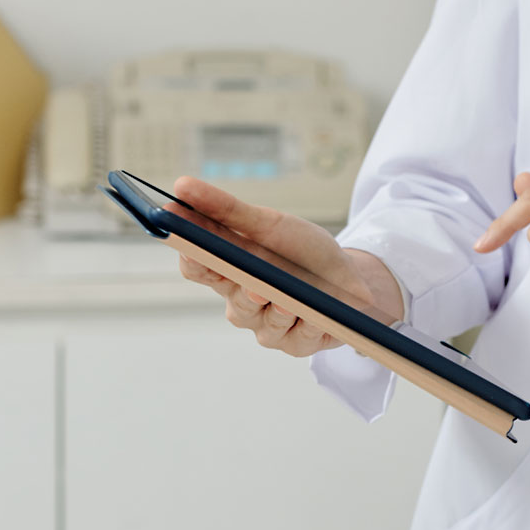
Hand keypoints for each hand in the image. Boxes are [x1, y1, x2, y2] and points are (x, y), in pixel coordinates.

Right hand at [172, 176, 402, 357]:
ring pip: (264, 322)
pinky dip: (310, 324)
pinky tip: (319, 316)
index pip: (198, 268)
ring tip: (289, 300)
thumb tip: (181, 185)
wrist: (349, 278)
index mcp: (229, 271)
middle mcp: (242, 303)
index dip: (191, 258)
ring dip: (278, 311)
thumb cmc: (302, 251)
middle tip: (250, 282)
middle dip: (243, 289)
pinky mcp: (296, 344)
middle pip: (233, 298)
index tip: (188, 243)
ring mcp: (268, 326)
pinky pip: (298, 337)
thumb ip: (226, 209)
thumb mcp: (269, 223)